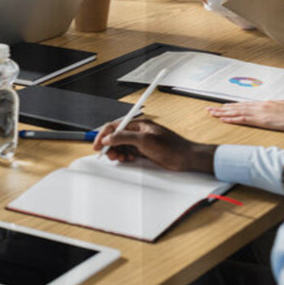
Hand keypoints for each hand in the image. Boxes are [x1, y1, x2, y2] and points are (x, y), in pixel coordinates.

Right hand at [93, 118, 215, 172]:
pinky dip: (125, 157)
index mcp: (138, 124)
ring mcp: (141, 142)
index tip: (97, 145)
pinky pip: (128, 152)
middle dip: (110, 146)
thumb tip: (108, 137)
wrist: (186, 159)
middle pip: (116, 136)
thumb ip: (124, 137)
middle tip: (111, 155)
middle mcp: (138, 132)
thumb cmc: (172, 147)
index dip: (104, 135)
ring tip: (121, 158)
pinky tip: (129, 159)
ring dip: (118, 152)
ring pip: (121, 146)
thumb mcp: (145, 141)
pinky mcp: (144, 151)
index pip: (115, 126)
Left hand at [207, 100, 283, 132]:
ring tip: (212, 113)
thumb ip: (275, 110)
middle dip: (223, 108)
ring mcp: (261, 112)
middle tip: (210, 109)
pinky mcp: (262, 120)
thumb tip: (270, 112)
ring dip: (223, 113)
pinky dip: (233, 119)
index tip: (223, 107)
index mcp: (266, 103)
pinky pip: (244, 119)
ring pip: (237, 111)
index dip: (233, 106)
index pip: (245, 105)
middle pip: (238, 107)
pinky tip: (224, 119)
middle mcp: (261, 105)